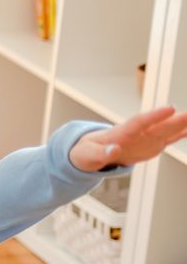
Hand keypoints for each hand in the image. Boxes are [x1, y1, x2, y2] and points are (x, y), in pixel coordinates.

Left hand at [70, 106, 186, 171]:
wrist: (88, 152)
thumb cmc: (85, 152)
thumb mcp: (87, 156)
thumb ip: (101, 154)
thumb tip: (114, 151)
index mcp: (119, 133)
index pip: (139, 122)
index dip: (155, 115)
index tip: (170, 108)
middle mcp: (135, 134)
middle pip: (157, 126)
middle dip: (174, 120)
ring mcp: (144, 139)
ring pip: (165, 131)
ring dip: (180, 126)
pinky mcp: (149, 146)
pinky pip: (166, 140)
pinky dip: (179, 135)